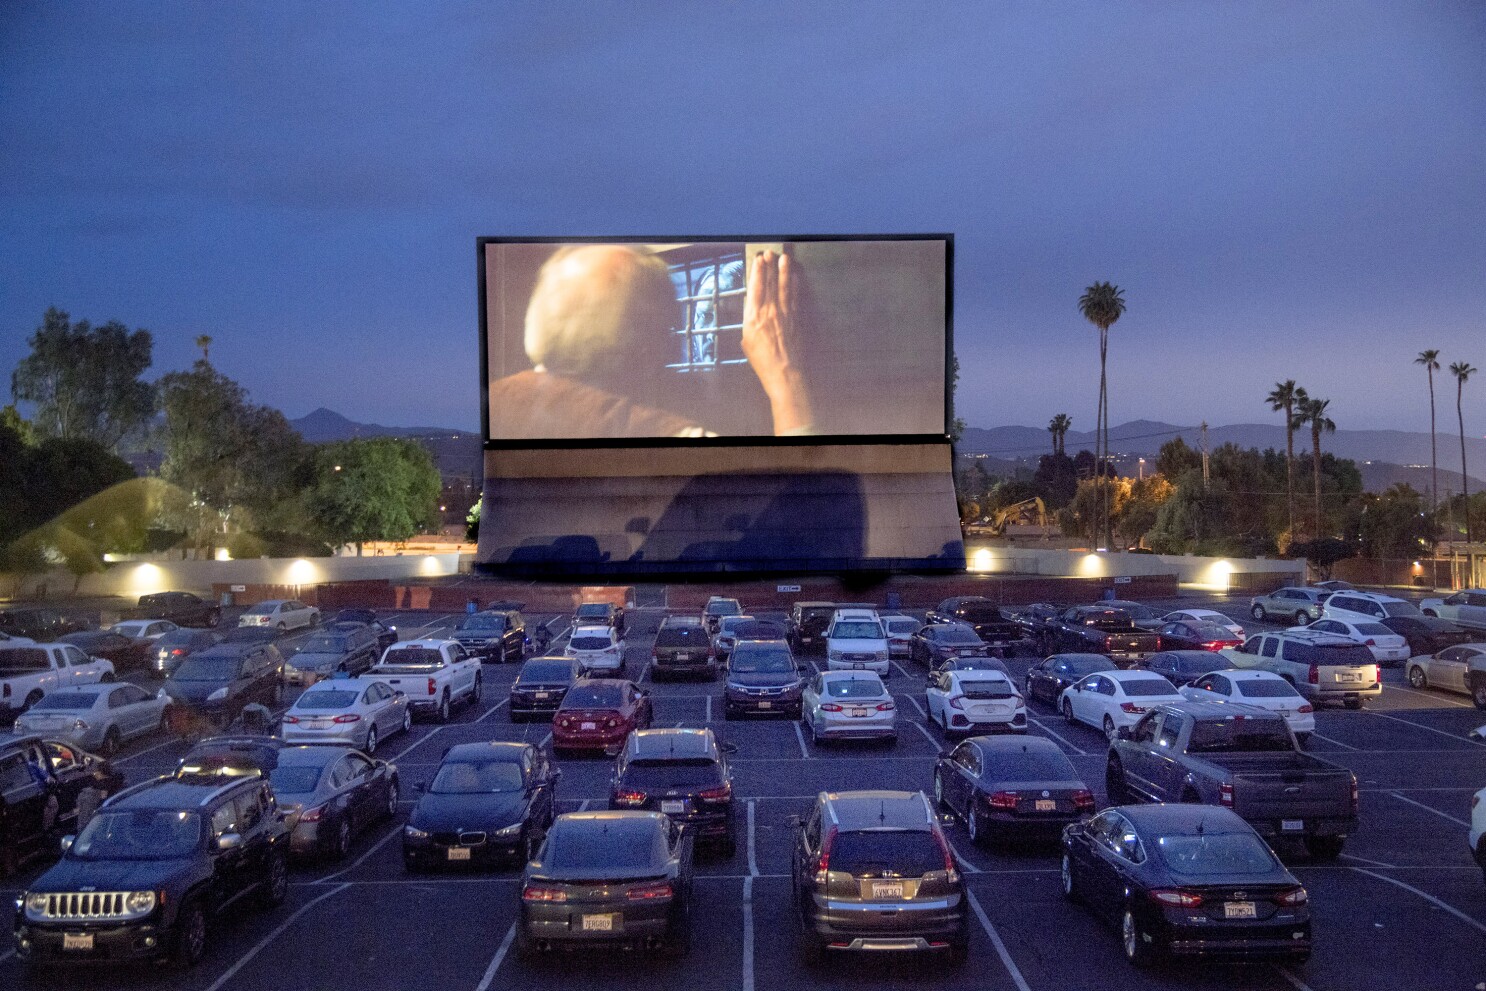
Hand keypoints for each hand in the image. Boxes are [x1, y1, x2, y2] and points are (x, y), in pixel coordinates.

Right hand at [741, 250, 814, 434]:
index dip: (757, 271)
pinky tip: (794, 276)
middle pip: (769, 283)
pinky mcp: (796, 319)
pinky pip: (795, 297)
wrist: (784, 372)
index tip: (758, 260)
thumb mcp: (746, 341)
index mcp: (753, 317)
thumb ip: (749, 321)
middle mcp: (769, 312)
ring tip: (784, 257)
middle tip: (770, 253)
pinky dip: (794, 285)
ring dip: (784, 270)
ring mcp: (784, 314)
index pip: (755, 288)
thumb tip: (752, 308)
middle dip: (769, 266)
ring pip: (784, 286)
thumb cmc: (762, 361)